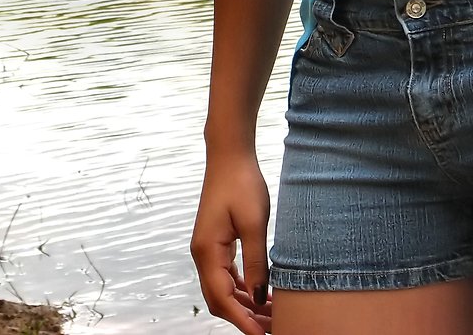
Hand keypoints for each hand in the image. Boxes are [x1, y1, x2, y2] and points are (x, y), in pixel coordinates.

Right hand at [191, 151, 271, 333]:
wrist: (230, 155)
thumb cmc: (242, 183)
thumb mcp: (255, 223)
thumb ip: (257, 263)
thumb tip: (260, 298)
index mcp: (207, 251)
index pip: (223, 299)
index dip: (242, 321)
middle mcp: (202, 254)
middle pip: (219, 300)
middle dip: (244, 318)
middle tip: (271, 328)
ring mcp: (207, 249)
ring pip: (223, 289)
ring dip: (244, 305)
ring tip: (270, 315)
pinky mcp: (215, 243)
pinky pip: (225, 275)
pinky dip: (241, 289)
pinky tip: (260, 293)